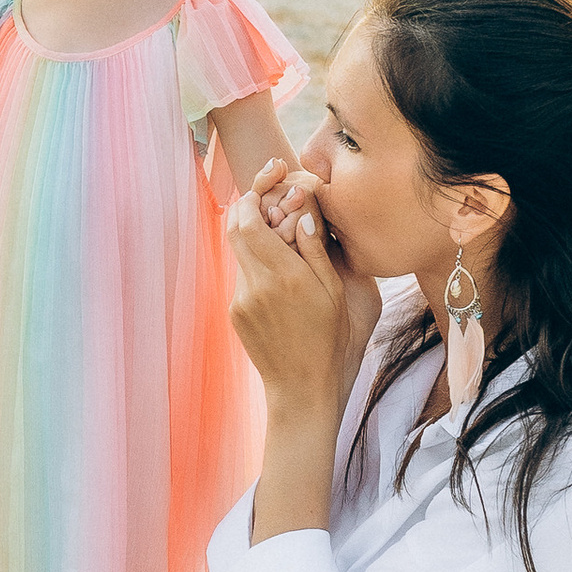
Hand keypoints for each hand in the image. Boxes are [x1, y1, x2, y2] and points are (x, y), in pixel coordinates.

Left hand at [225, 172, 380, 412]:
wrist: (303, 389)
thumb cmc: (332, 341)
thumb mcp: (336, 292)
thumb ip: (317, 248)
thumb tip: (302, 210)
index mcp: (284, 275)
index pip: (250, 219)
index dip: (256, 195)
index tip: (271, 181)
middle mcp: (255, 285)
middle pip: (234, 228)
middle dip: (249, 207)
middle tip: (271, 199)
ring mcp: (241, 300)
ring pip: (237, 251)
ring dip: (255, 236)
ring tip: (283, 236)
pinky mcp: (235, 313)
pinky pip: (242, 275)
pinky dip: (257, 262)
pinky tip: (281, 272)